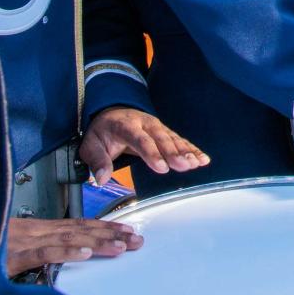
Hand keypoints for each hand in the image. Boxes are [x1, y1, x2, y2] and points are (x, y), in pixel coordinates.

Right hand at [4, 215, 140, 277]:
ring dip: (99, 241)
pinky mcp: (12, 254)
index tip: (128, 231)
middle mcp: (33, 232)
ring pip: (69, 239)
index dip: (103, 228)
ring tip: (123, 245)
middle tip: (138, 239)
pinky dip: (66, 252)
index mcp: (34, 231)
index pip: (76, 227)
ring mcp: (24, 241)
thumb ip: (28, 256)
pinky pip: (44, 252)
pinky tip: (86, 253)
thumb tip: (49, 263)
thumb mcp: (4, 253)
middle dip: (111, 234)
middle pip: (80, 231)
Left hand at [81, 106, 209, 183]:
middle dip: (174, 153)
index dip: (152, 153)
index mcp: (125, 125)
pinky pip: (180, 141)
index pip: (140, 140)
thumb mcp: (90, 146)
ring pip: (173, 139)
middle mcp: (145, 123)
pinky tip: (203, 159)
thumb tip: (101, 179)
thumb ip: (97, 162)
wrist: (112, 115)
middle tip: (185, 166)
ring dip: (186, 151)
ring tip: (198, 163)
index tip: (162, 168)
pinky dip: (192, 149)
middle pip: (161, 138)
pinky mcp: (165, 132)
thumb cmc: (102, 133)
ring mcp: (157, 127)